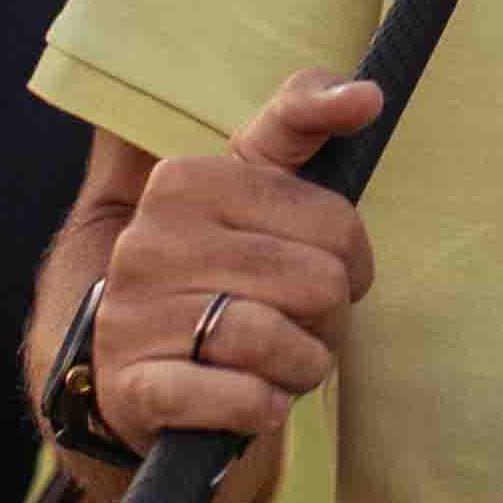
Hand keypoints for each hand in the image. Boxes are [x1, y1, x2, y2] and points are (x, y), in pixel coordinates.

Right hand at [89, 69, 382, 462]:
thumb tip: (368, 94)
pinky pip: (241, 399)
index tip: (335, 266)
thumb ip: (303, 121)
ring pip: (278, 342)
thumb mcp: (253, 183)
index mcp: (183, 181)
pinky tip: (254, 399)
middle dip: (328, 321)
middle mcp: (148, 242)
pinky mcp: (136, 388)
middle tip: (301, 326)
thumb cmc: (222, 269)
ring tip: (284, 364)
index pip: (332, 222)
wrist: (143, 371)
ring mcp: (134, 316)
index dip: (351, 259)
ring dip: (302, 368)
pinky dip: (265, 407)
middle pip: (317, 284)